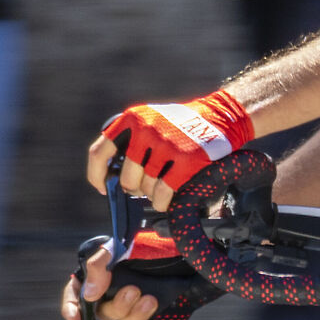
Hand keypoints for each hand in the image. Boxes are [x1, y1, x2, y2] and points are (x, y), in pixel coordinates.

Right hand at [61, 242, 160, 319]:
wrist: (175, 248)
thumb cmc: (144, 242)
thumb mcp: (117, 246)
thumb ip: (99, 265)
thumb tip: (89, 293)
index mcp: (98, 275)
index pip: (74, 294)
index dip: (71, 308)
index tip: (77, 319)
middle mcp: (109, 293)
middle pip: (102, 311)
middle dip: (117, 305)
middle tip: (133, 291)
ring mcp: (127, 305)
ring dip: (134, 314)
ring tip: (150, 300)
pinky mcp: (143, 314)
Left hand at [87, 90, 256, 211]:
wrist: (222, 116)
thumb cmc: (184, 125)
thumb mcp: (153, 119)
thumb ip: (131, 139)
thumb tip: (111, 176)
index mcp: (133, 119)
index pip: (100, 152)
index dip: (97, 175)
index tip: (103, 186)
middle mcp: (147, 130)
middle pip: (127, 177)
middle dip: (133, 189)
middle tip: (143, 188)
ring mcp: (168, 145)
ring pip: (145, 188)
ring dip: (151, 195)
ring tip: (160, 190)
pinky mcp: (187, 161)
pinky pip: (163, 194)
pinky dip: (163, 202)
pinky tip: (167, 199)